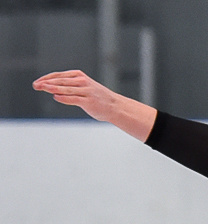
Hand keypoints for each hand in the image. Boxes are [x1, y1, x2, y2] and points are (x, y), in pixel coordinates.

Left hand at [33, 70, 155, 140]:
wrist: (115, 107)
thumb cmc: (98, 98)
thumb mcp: (84, 88)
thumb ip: (70, 88)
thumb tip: (53, 91)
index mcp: (79, 76)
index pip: (59, 76)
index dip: (47, 79)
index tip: (38, 83)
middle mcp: (82, 82)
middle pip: (60, 81)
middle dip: (46, 83)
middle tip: (35, 85)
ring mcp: (86, 91)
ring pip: (66, 89)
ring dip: (52, 88)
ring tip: (42, 88)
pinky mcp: (89, 102)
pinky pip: (74, 99)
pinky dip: (64, 98)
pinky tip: (56, 97)